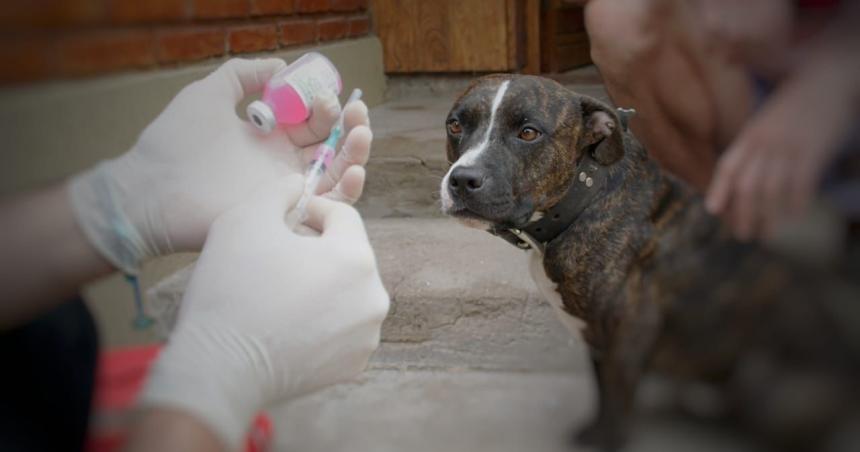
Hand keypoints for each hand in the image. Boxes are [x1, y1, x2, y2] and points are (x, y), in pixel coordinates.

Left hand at [68, 58, 371, 273]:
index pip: (314, 121)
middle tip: (356, 114)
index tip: (329, 94)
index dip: (328, 107)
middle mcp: (283, 164)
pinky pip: (327, 207)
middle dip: (352, 127)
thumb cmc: (173, 143)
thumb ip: (241, 74)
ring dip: (357, 154)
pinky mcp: (285, 216)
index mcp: (270, 137)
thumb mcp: (207, 94)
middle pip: (333, 147)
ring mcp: (286, 192)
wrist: (150, 191)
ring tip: (362, 134)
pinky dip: (348, 190)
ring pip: (337, 175)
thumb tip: (281, 65)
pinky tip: (354, 171)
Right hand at [140, 174, 388, 449]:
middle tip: (279, 256)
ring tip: (282, 290)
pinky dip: (322, 319)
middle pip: (348, 255)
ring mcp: (367, 335)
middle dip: (318, 249)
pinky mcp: (354, 365)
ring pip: (347, 292)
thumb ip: (280, 189)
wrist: (219, 369)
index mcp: (356, 258)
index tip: (285, 220)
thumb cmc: (231, 289)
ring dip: (322, 284)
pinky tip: (288, 322)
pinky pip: (342, 327)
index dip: (312, 210)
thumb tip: (300, 185)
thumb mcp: (246, 218)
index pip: (344, 216)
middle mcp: (374, 297)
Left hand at [705, 67, 852, 240]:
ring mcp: (789, 146)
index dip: (718, 189)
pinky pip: (801, 183)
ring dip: (768, 217)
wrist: (829, 77)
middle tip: (742, 235)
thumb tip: (739, 171)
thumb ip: (752, 143)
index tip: (712, 211)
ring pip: (772, 190)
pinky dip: (796, 202)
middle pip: (747, 184)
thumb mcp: (767, 119)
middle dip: (742, 213)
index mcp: (750, 134)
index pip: (728, 166)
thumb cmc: (795, 102)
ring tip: (766, 235)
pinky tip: (794, 215)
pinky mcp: (814, 150)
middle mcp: (766, 142)